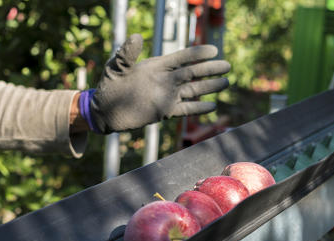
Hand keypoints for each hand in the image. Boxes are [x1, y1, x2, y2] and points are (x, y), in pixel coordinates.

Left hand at [89, 34, 229, 133]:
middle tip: (227, 66)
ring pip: (194, 90)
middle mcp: (166, 79)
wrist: (106, 110)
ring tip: (226, 83)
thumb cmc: (110, 86)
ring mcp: (167, 95)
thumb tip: (136, 36)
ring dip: (210, 87)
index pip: (181, 57)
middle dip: (210, 69)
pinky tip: (213, 106)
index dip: (197, 53)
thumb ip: (127, 54)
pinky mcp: (166, 111)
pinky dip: (199, 108)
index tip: (213, 49)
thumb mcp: (116, 68)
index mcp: (157, 66)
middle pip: (193, 73)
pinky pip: (186, 109)